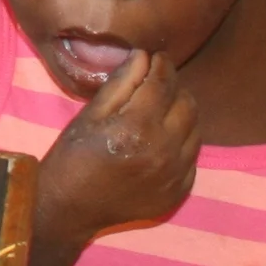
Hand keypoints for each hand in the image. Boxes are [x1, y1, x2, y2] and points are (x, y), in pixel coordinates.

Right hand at [39, 50, 199, 241]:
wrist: (69, 209)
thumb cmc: (71, 158)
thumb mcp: (88, 116)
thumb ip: (120, 84)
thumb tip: (143, 57)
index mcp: (137, 128)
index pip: (163, 84)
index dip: (162, 65)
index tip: (158, 56)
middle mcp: (164, 151)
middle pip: (187, 104)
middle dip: (175, 87)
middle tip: (159, 83)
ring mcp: (175, 174)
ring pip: (196, 130)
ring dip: (182, 113)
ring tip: (161, 109)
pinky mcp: (179, 191)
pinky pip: (192, 156)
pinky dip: (181, 142)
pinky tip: (161, 139)